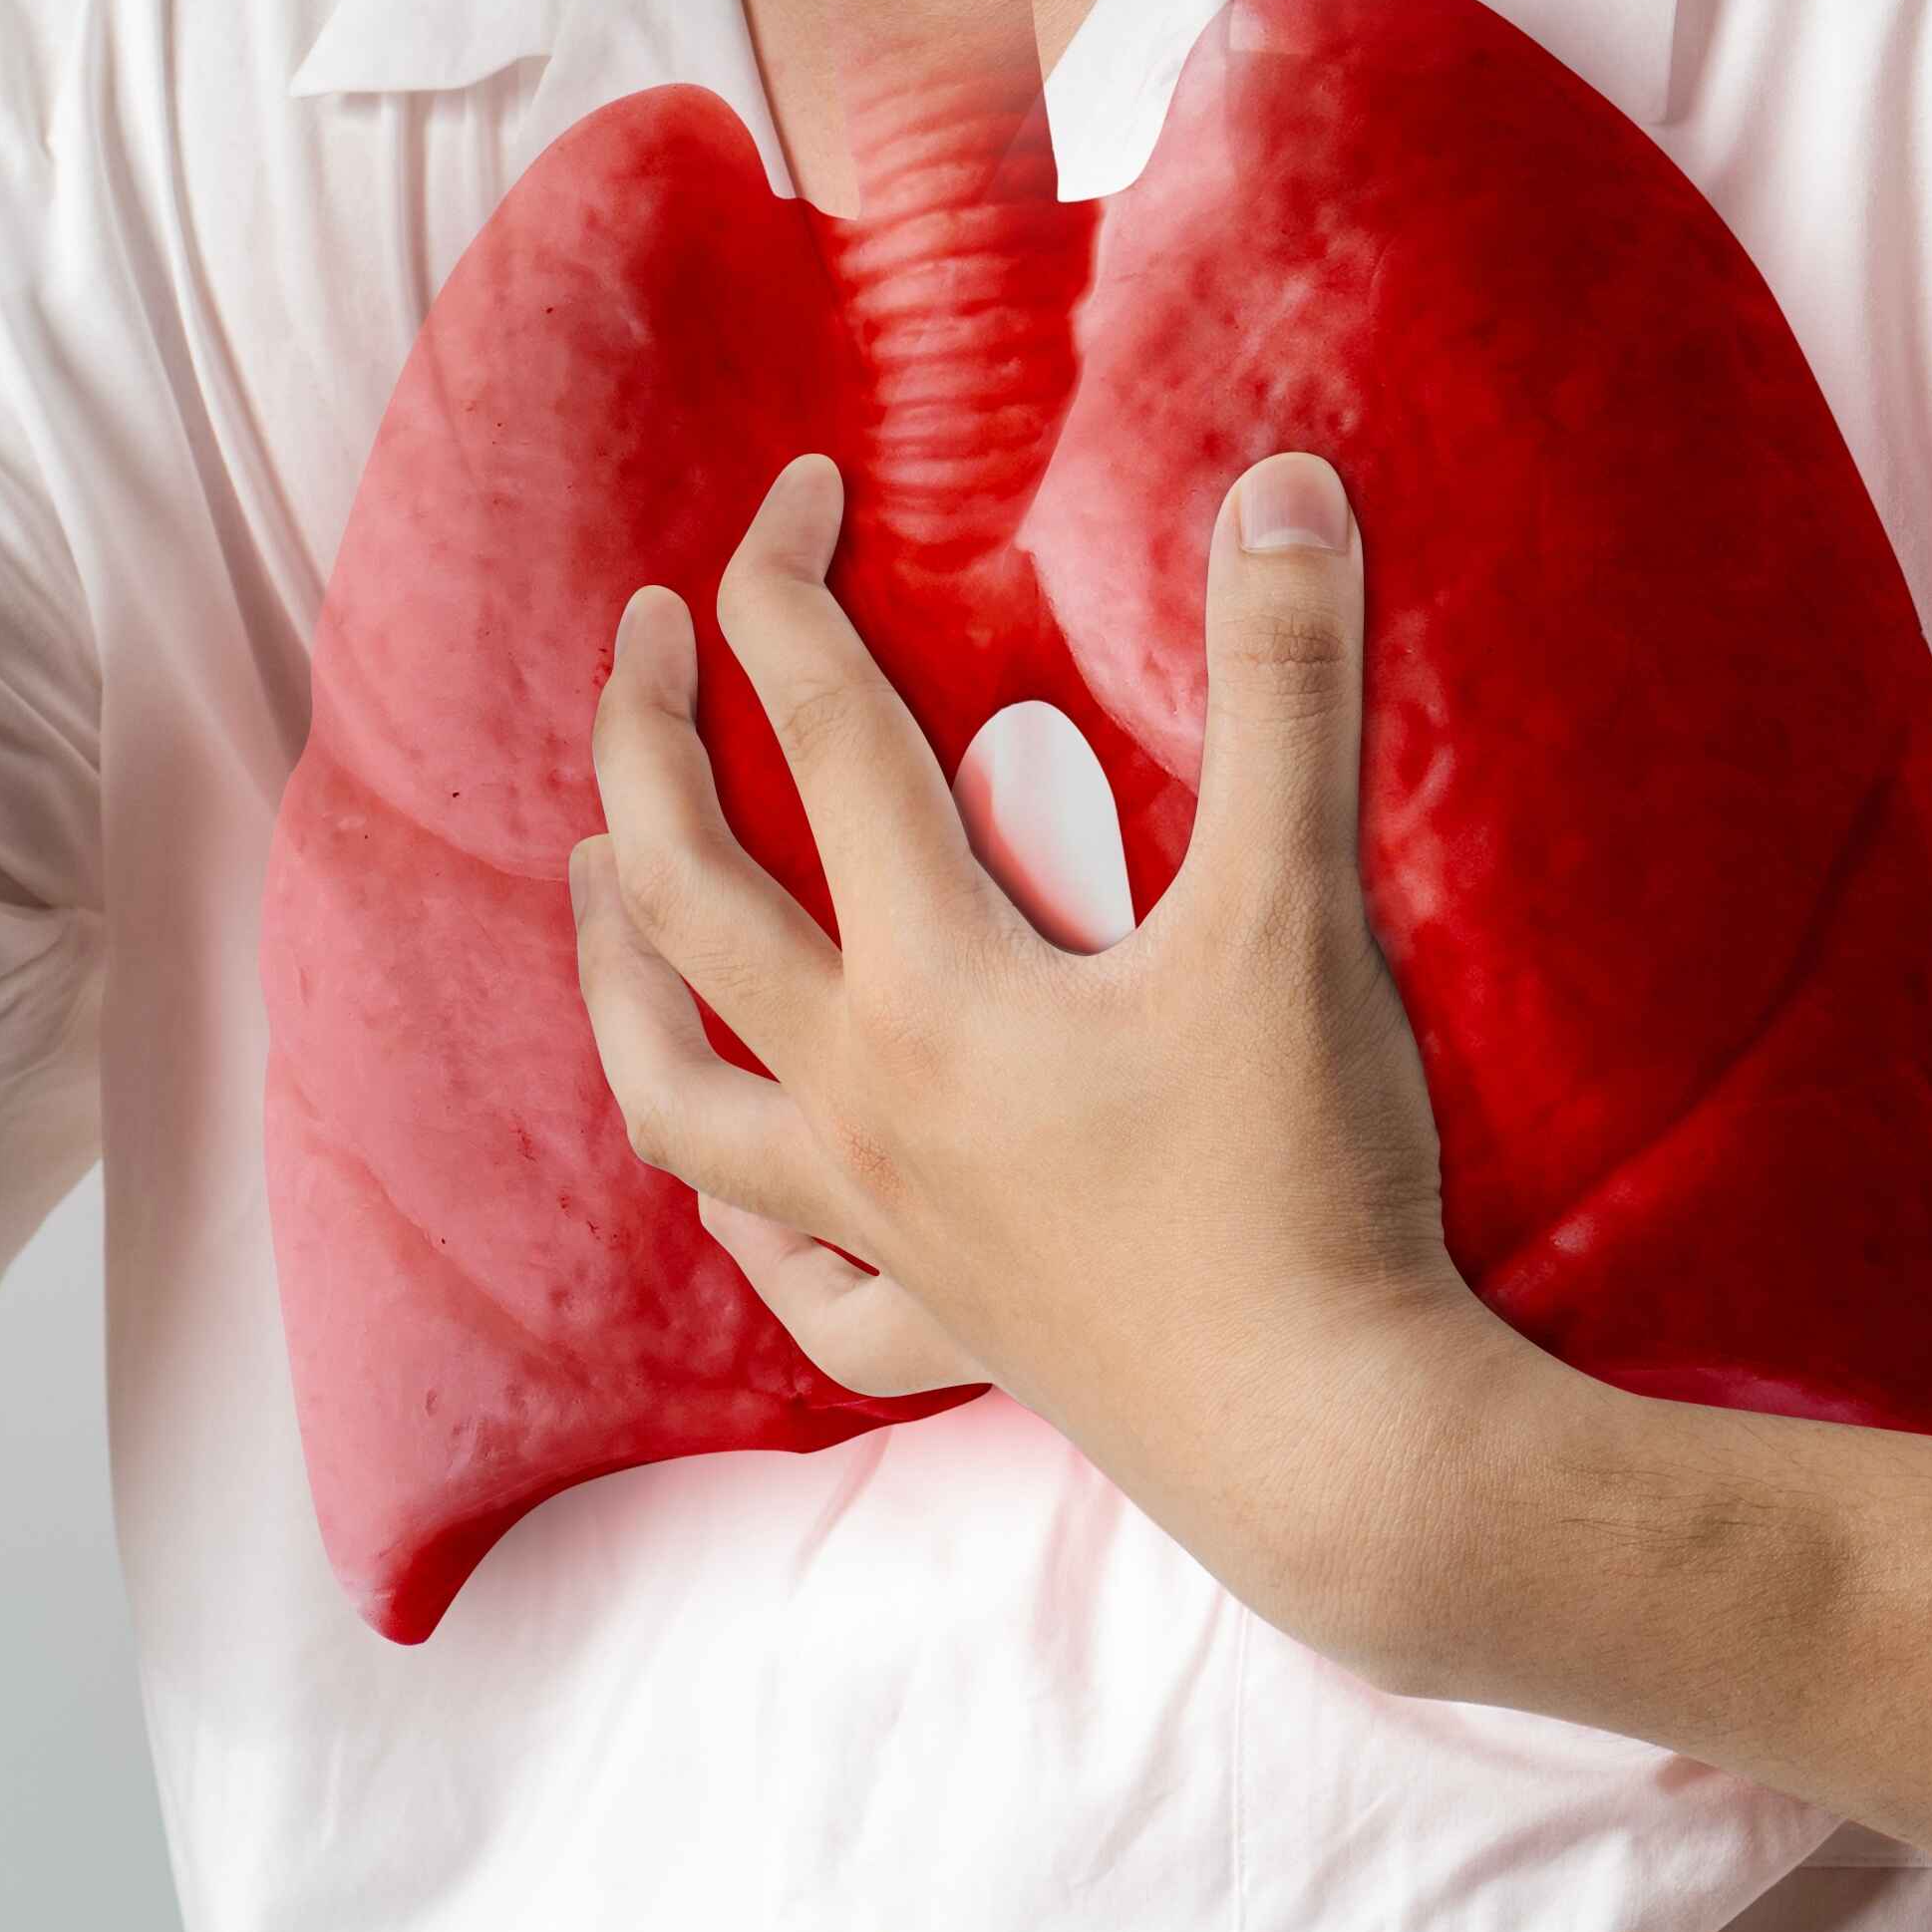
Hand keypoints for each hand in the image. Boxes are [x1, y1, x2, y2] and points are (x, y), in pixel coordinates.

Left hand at [569, 448, 1501, 1632]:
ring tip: (592, 879)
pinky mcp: (943, 1334)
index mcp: (931, 985)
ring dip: (612, 976)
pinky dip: (745, 1221)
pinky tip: (736, 1178)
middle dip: (642, 748)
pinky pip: (800, 1286)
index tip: (795, 497)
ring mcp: (885, 1231)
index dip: (788, 597)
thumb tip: (1283, 485)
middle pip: (686, 900)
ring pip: (674, 1098)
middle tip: (638, 643)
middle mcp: (865, 1104)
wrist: (1339, 1445)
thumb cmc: (1307, 1180)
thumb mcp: (1301, 914)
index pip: (822, 741)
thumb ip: (1286, 687)